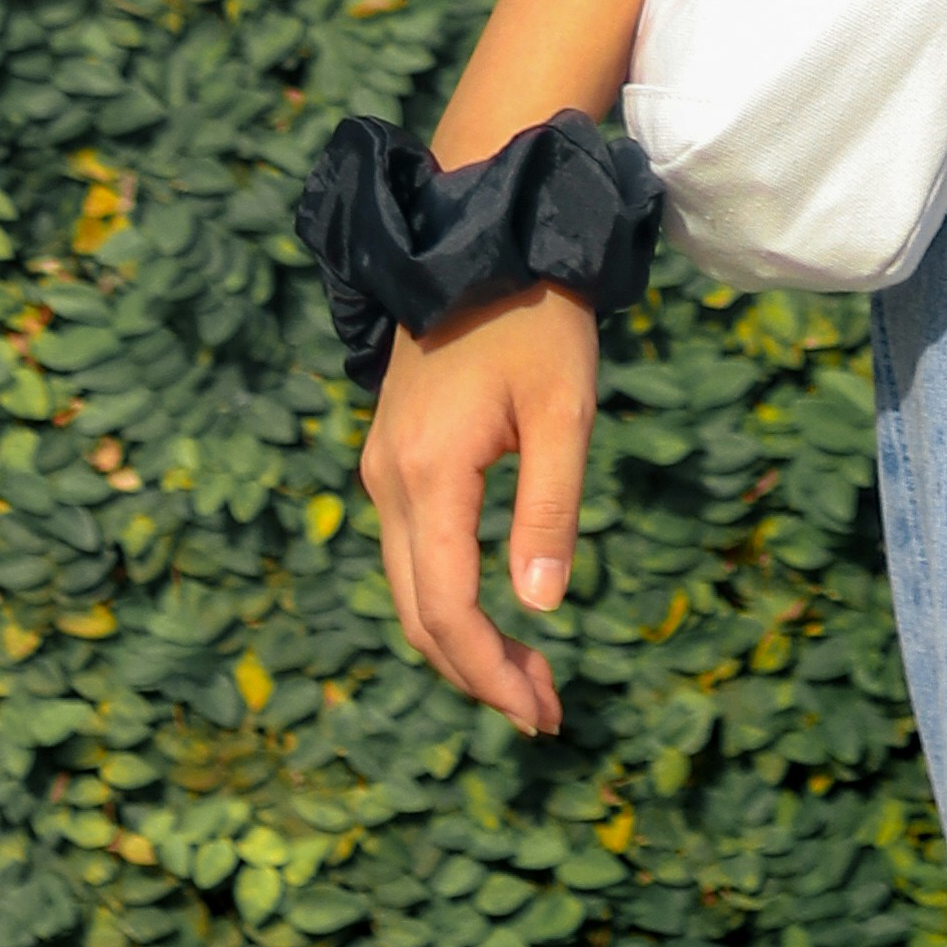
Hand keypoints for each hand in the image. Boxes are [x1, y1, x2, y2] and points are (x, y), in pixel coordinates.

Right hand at [359, 284, 598, 737]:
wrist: (484, 232)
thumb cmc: (537, 317)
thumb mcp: (563, 410)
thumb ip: (550, 508)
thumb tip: (541, 608)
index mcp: (428, 476)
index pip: (447, 611)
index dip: (490, 673)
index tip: (542, 713)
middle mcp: (389, 482)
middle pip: (418, 614)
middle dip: (478, 673)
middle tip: (545, 709)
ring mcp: (383, 469)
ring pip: (409, 588)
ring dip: (462, 642)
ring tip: (530, 675)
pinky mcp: (392, 456)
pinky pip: (410, 553)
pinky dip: (447, 599)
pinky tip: (494, 612)